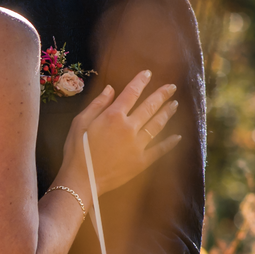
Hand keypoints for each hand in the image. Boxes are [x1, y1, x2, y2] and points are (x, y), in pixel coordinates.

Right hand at [65, 69, 179, 195]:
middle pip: (150, 107)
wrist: (82, 180)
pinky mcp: (141, 161)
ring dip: (167, 113)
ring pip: (157, 125)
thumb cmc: (76, 151)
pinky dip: (169, 143)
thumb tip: (110, 89)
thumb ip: (97, 104)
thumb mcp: (79, 122)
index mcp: (113, 116)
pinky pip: (159, 150)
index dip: (141, 81)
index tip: (148, 73)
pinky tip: (178, 137)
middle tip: (172, 87)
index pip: (131, 93)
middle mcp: (129, 128)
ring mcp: (137, 145)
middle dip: (162, 94)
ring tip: (175, 104)